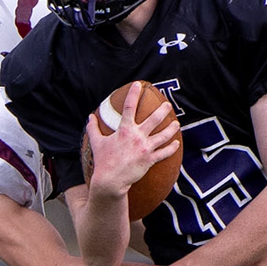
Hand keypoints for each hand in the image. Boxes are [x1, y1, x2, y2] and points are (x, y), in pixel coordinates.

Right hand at [84, 82, 178, 200]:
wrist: (110, 181)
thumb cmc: (103, 161)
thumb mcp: (97, 143)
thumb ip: (93, 129)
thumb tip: (90, 117)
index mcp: (124, 130)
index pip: (130, 107)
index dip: (134, 94)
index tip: (139, 84)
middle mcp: (137, 136)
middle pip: (154, 119)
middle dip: (163, 110)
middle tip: (167, 105)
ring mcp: (145, 148)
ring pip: (163, 135)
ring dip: (171, 128)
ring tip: (176, 123)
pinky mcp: (149, 160)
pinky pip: (164, 153)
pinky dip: (171, 148)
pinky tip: (176, 143)